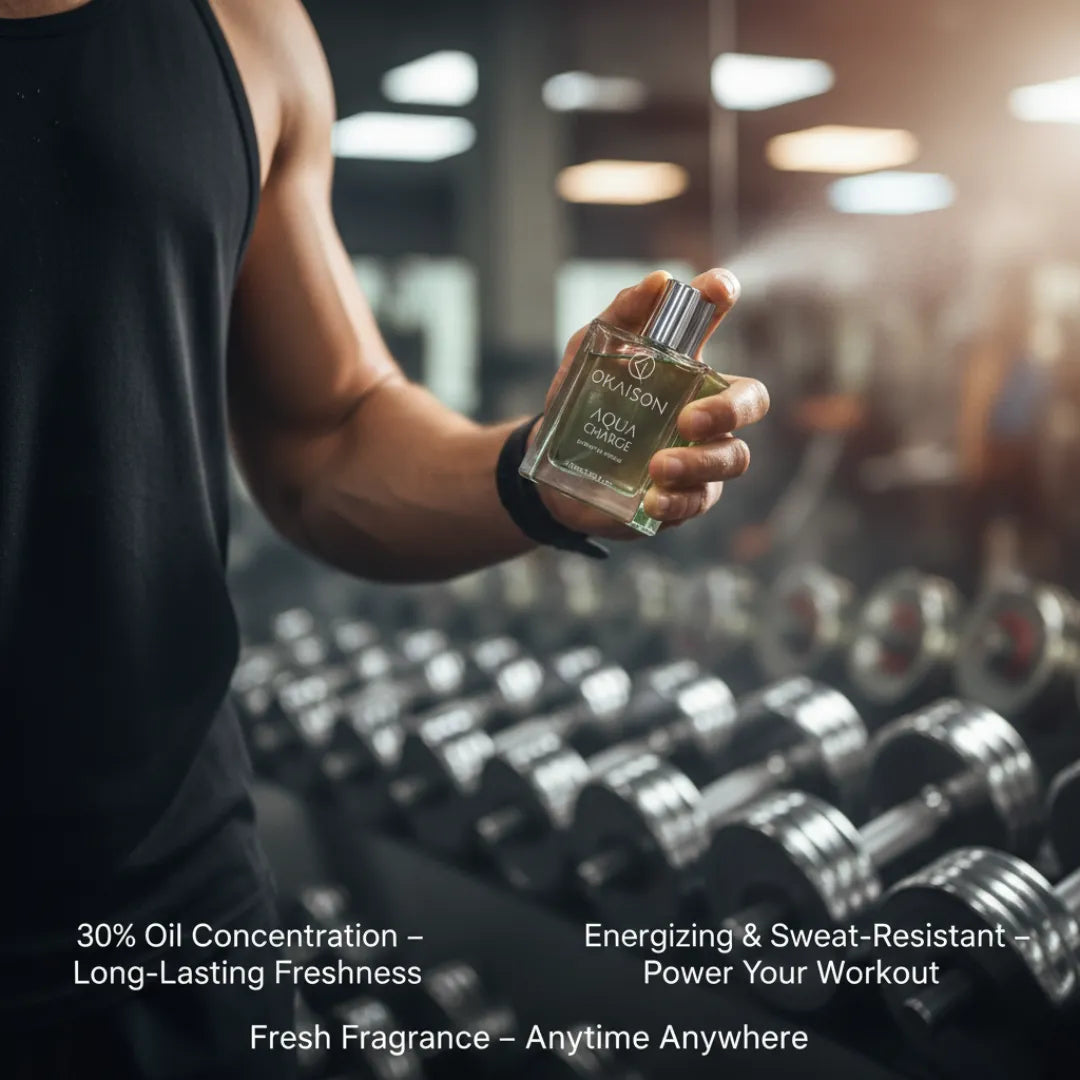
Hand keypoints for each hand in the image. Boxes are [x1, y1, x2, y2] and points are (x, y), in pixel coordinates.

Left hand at [535, 268, 769, 537]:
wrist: (555, 465)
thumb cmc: (588, 400)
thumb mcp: (593, 354)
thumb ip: (622, 316)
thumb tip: (658, 282)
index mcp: (686, 364)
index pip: (714, 324)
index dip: (723, 301)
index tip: (719, 289)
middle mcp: (706, 408)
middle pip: (749, 402)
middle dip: (727, 410)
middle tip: (688, 419)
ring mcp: (701, 455)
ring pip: (732, 458)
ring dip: (699, 463)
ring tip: (657, 467)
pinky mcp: (686, 497)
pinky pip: (699, 501)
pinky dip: (679, 501)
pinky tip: (653, 500)